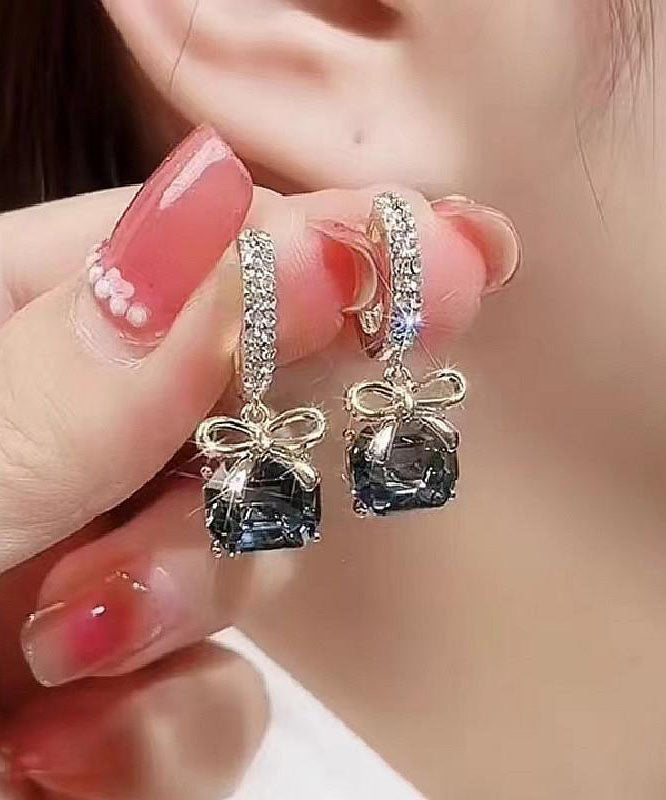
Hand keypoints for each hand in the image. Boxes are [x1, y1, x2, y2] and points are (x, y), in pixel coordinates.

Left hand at [0, 126, 518, 797]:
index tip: (433, 237)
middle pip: (232, 390)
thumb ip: (57, 383)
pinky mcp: (122, 700)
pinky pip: (217, 698)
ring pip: (245, 548)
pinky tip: (68, 757)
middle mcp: (49, 458)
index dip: (302, 242)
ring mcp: (95, 576)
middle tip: (416, 325)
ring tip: (90, 637)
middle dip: (300, 389)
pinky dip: (173, 733)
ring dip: (202, 587)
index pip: (163, 257)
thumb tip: (209, 224)